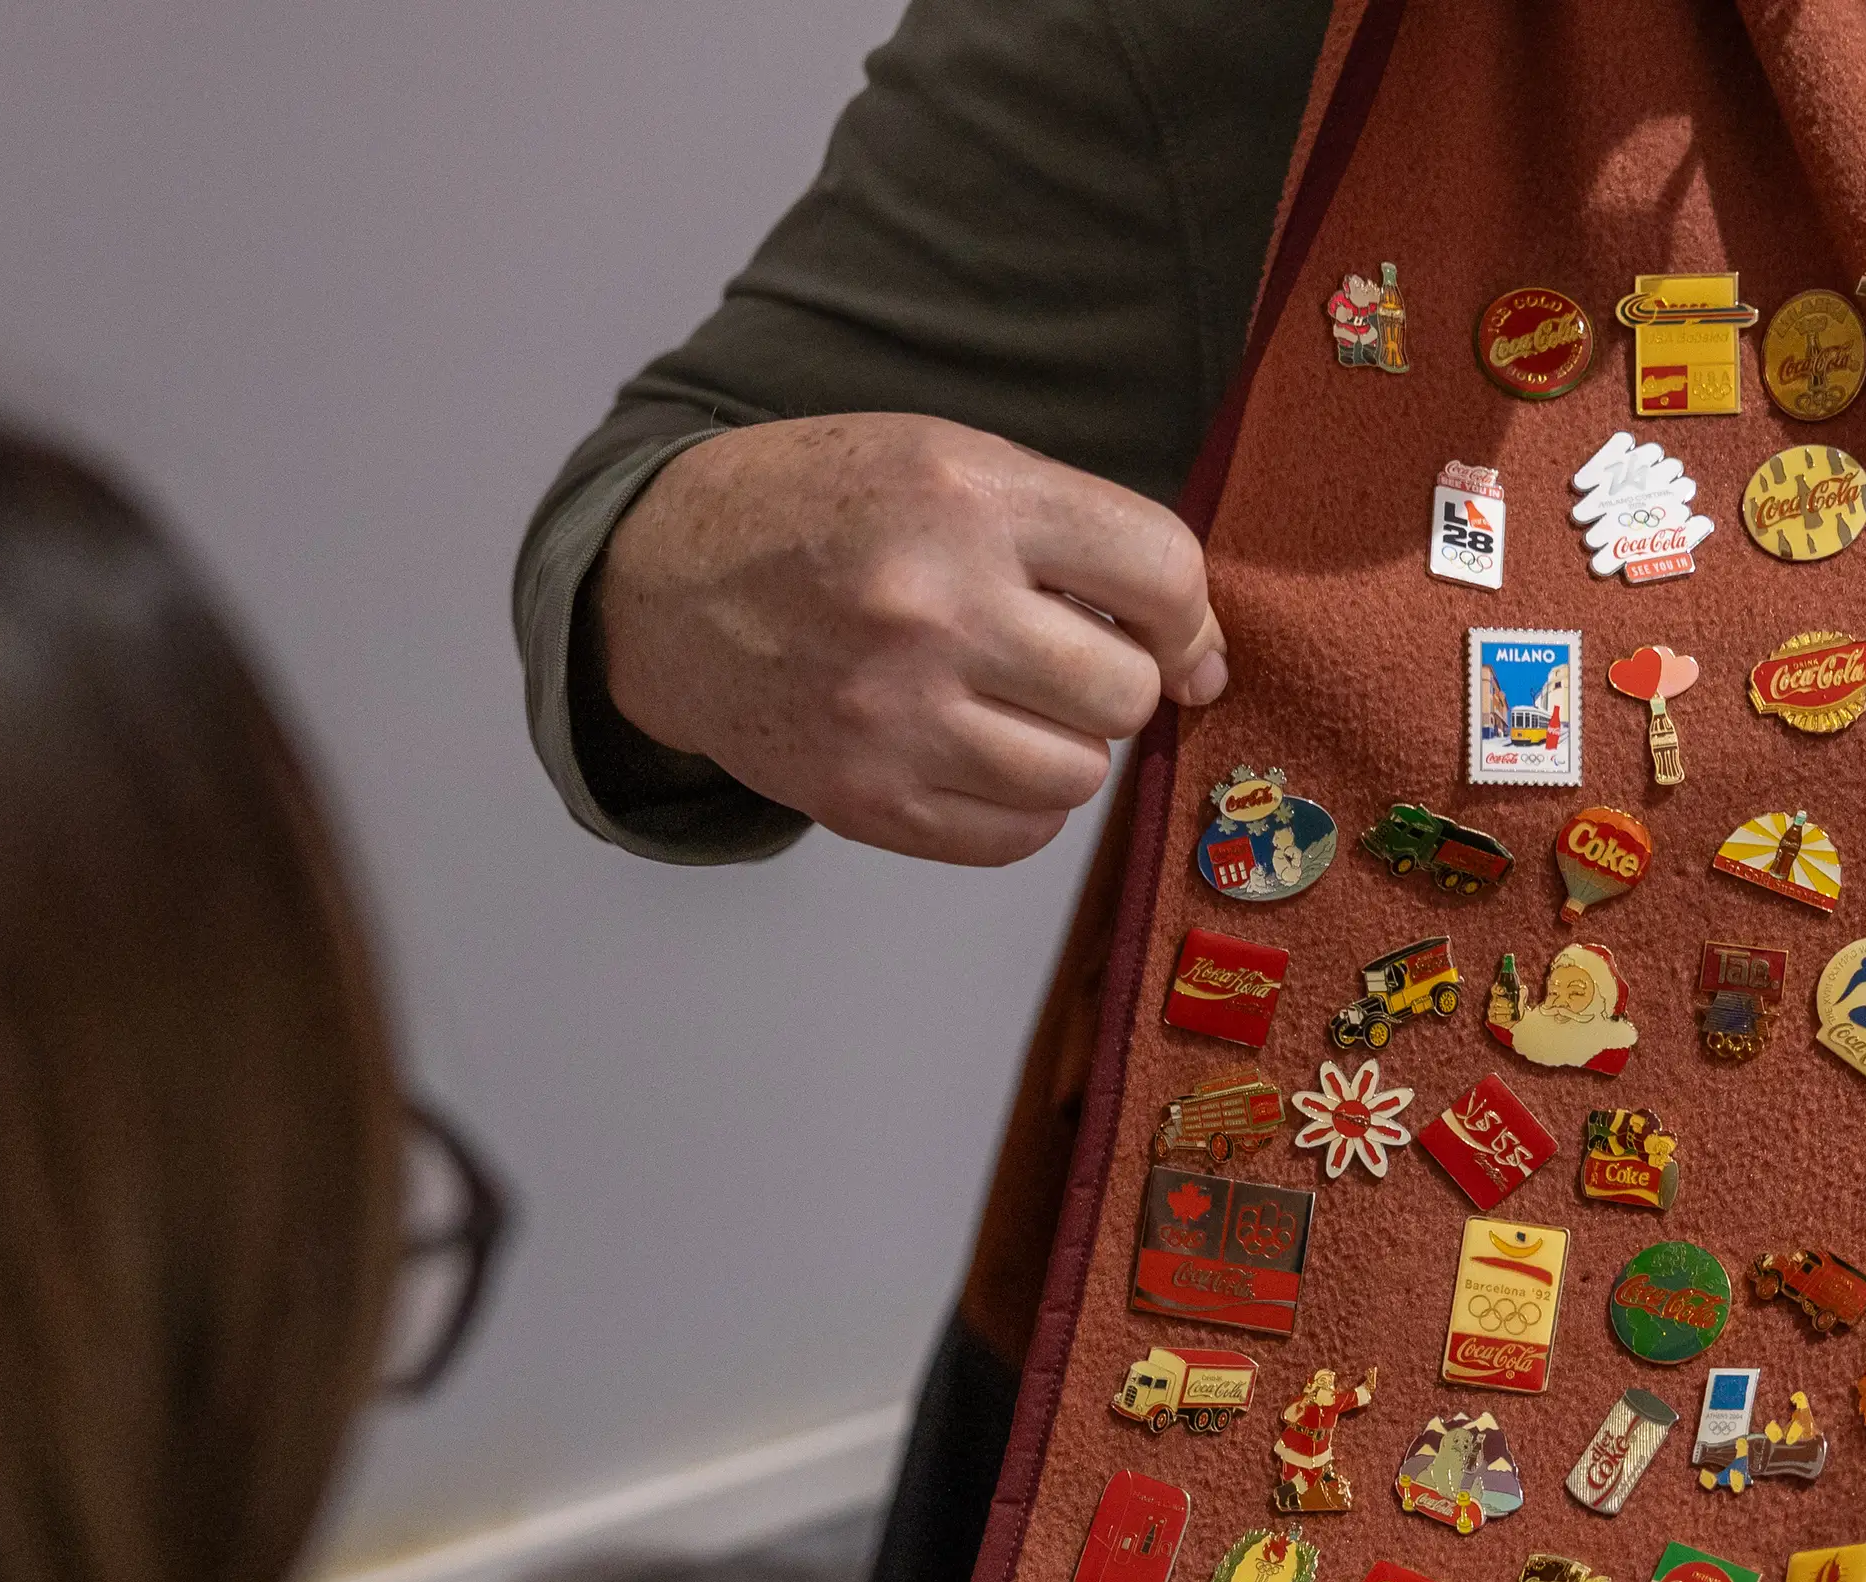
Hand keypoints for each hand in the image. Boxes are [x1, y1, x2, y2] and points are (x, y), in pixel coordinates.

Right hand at [598, 413, 1225, 865]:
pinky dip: (1019, 804)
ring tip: (1006, 701)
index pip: (1159, 572)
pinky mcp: (863, 799)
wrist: (664, 582)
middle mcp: (931, 607)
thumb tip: (1201, 655)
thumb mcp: (944, 460)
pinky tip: (975, 750)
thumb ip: (1075, 533)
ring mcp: (893, 715)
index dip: (1188, 615)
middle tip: (1063, 659)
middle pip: (1125, 690)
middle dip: (1117, 679)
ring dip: (1065, 744)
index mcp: (964, 498)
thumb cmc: (823, 511)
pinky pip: (1016, 837)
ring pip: (1079, 774)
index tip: (1176, 635)